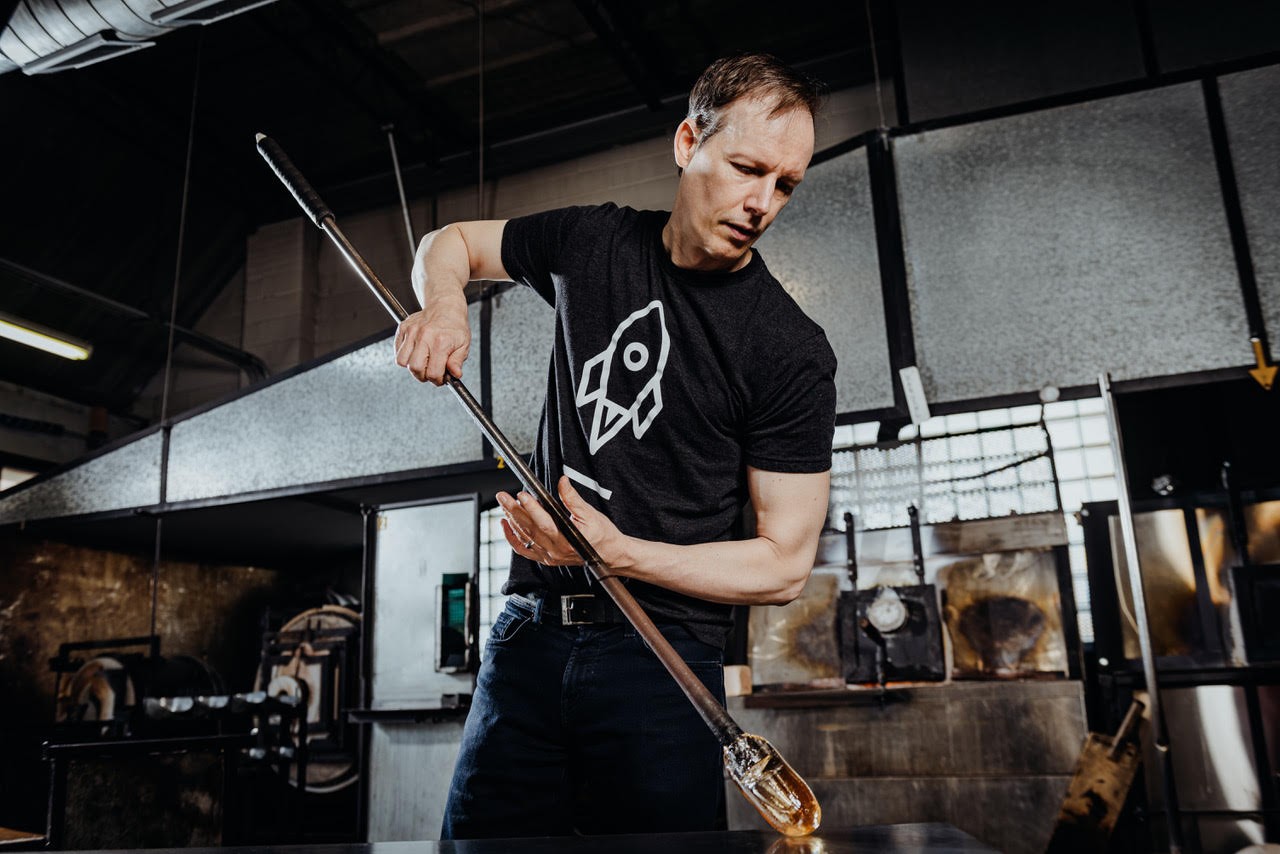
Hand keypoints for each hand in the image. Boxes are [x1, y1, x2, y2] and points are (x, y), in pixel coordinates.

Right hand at [394, 303, 468, 385]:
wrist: (445, 305)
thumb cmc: (455, 325)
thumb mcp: (464, 344)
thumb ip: (458, 361)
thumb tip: (455, 375)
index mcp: (440, 342)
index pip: (433, 372)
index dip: (437, 380)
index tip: (440, 378)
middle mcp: (424, 336)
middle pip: (414, 368)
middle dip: (422, 376)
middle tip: (430, 372)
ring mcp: (411, 332)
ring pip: (402, 361)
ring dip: (411, 366)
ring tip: (423, 362)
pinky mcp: (402, 328)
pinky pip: (397, 351)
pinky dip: (405, 357)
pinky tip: (416, 353)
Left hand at [497, 477, 627, 567]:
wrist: (609, 555)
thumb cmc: (602, 535)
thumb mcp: (590, 514)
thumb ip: (572, 498)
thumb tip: (562, 481)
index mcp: (567, 539)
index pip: (544, 522)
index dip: (531, 508)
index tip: (522, 495)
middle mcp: (555, 550)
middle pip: (529, 529)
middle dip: (514, 510)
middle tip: (502, 496)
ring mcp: (549, 555)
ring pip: (524, 538)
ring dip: (512, 520)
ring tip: (504, 504)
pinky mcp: (547, 558)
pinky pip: (524, 550)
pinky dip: (512, 538)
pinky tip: (506, 524)